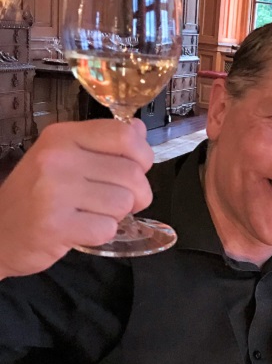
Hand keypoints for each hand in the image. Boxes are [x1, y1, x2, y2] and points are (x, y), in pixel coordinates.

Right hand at [0, 119, 153, 279]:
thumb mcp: (66, 158)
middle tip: (116, 201)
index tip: (136, 169)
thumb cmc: (36, 195)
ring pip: (123, 203)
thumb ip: (104, 143)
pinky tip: (81, 229)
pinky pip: (106, 229)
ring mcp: (54, 191)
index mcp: (64, 136)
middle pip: (132, 174)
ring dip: (116, 215)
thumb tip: (138, 129)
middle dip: (136, 195)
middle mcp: (58, 158)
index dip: (143, 157)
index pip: (126, 135)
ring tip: (92, 214)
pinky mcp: (55, 225)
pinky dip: (101, 234)